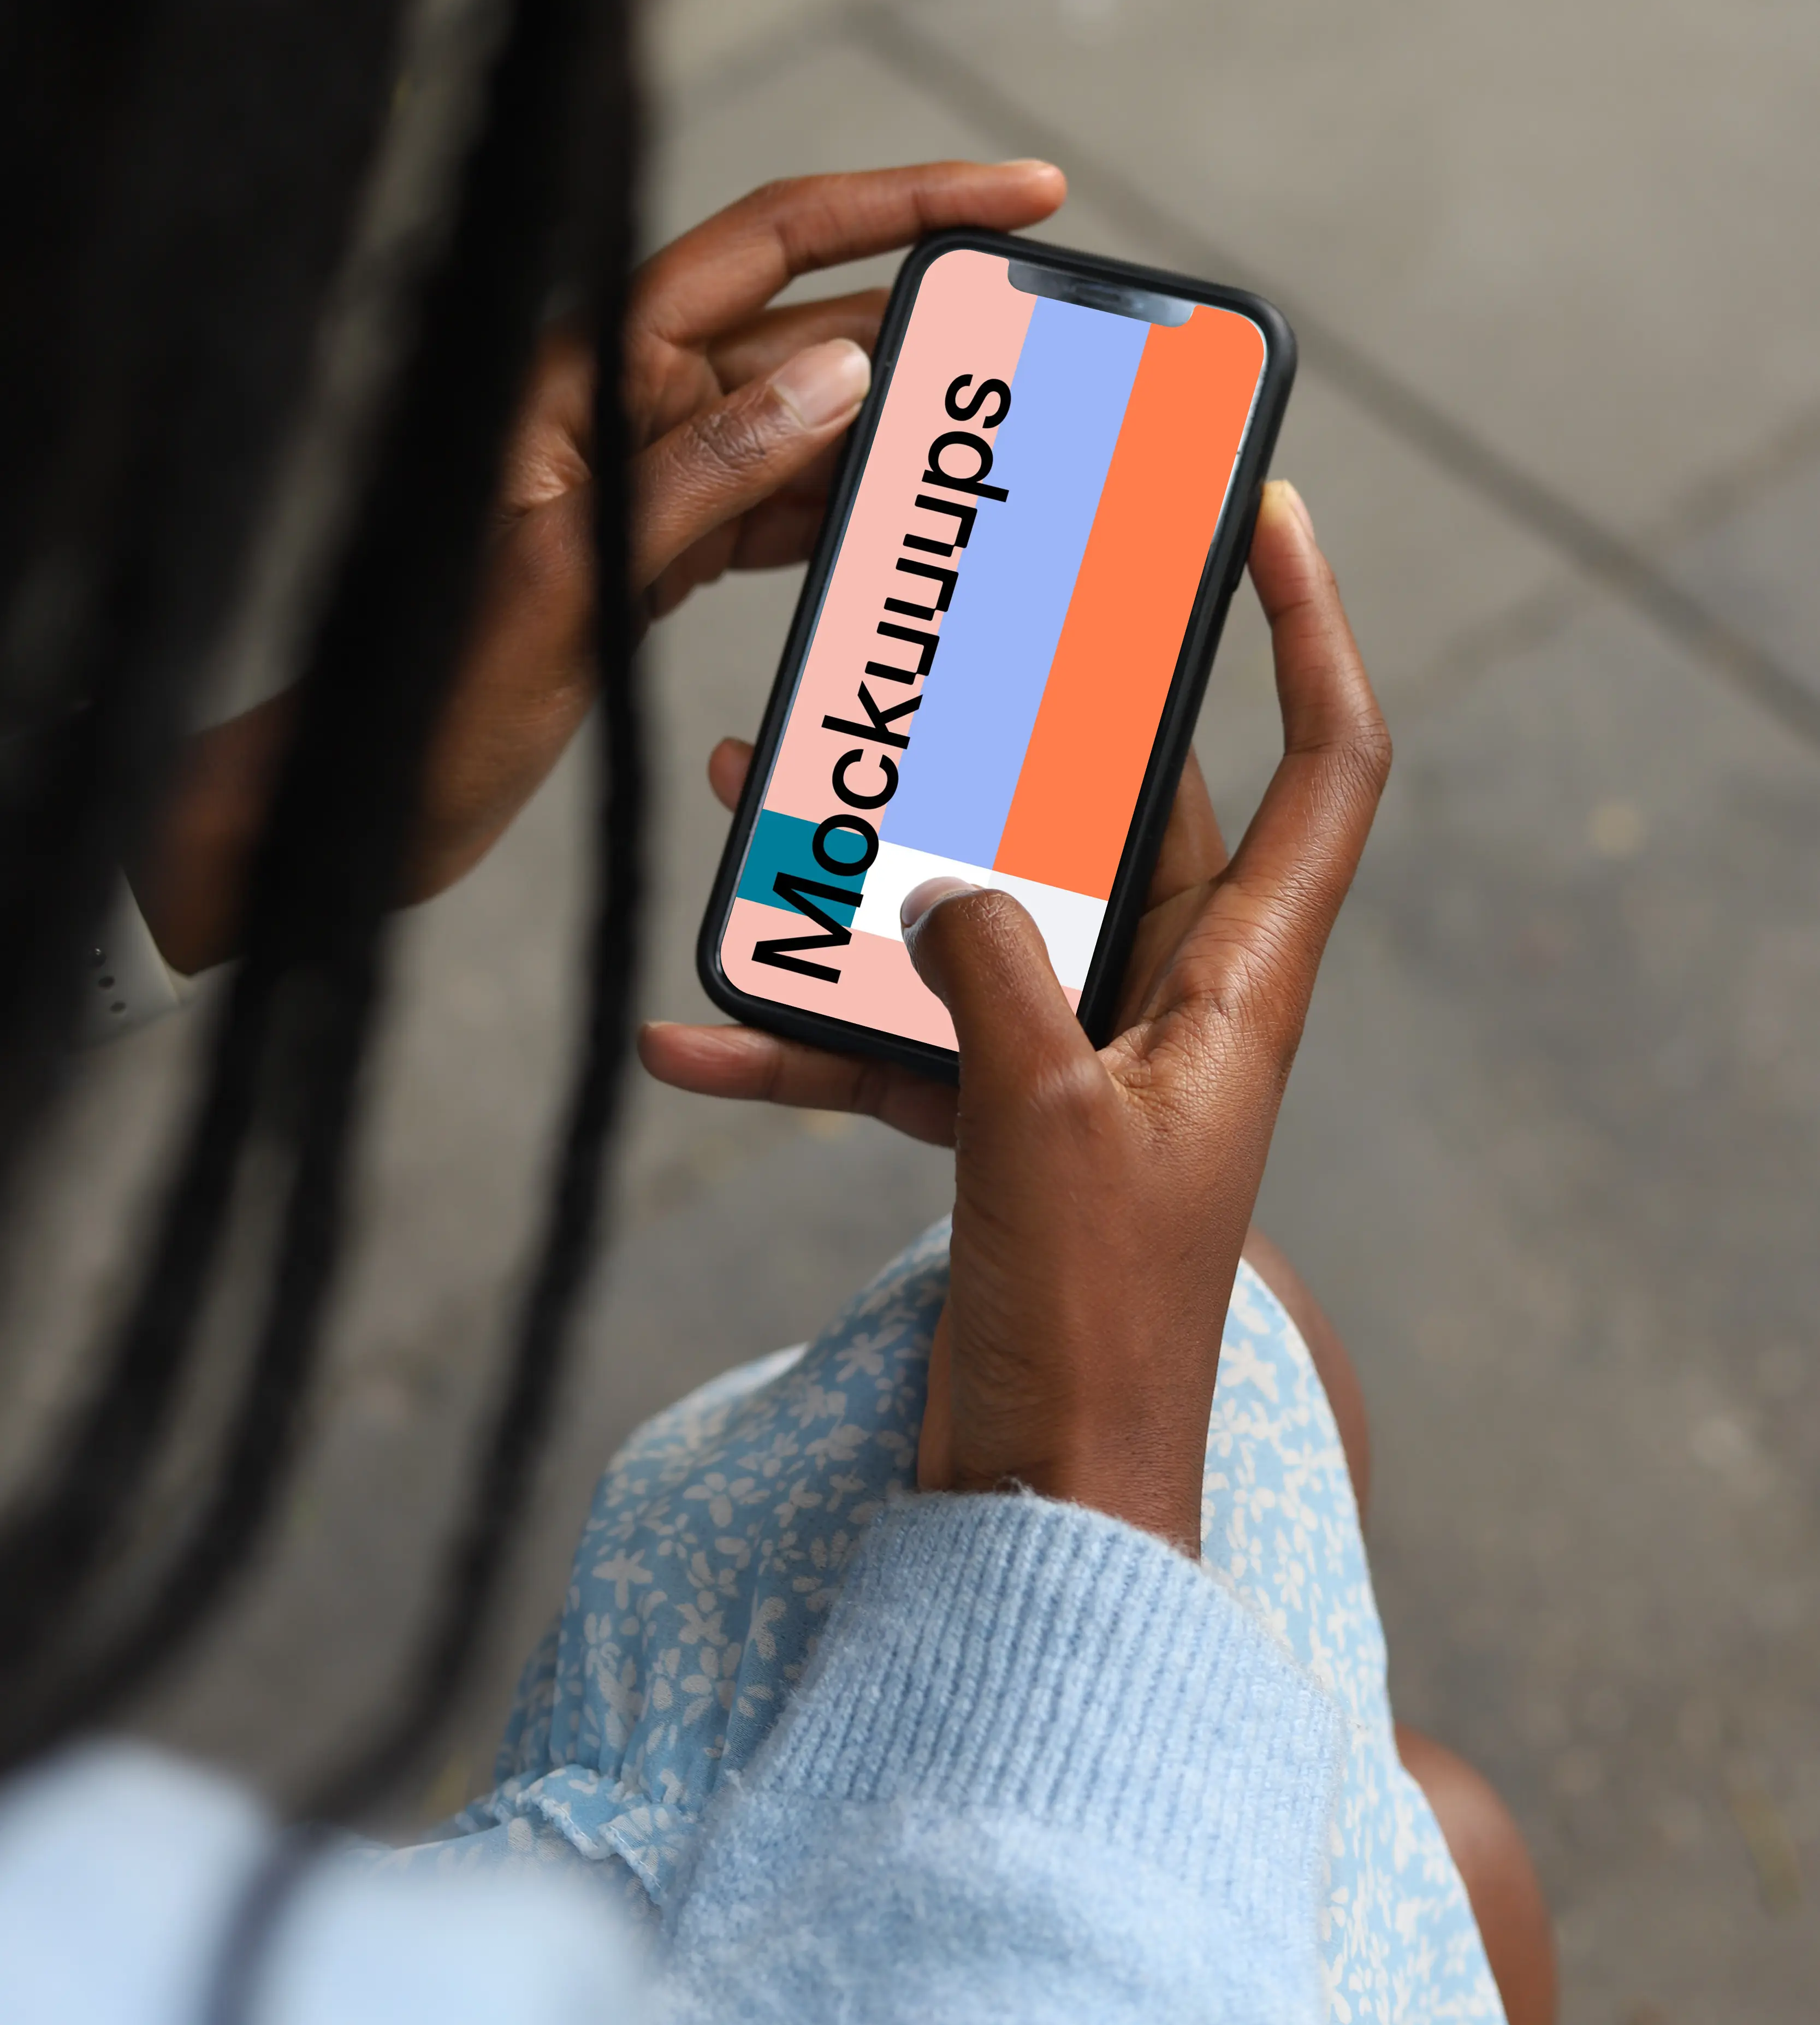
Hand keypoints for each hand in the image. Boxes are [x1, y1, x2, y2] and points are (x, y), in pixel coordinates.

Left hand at [134, 158, 1065, 972]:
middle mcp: (622, 405)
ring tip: (1002, 448)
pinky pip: (780, 505)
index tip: (1018, 195)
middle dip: (926, 335)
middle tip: (1042, 357)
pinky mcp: (658, 549)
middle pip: (806, 331)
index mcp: (588, 374)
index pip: (769, 243)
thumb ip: (706, 471)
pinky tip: (914, 526)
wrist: (370, 798)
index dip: (902, 203)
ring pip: (808, 424)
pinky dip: (850, 513)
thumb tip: (841, 370)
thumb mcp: (571, 580)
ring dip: (901, 435)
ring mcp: (645, 476)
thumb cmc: (433, 692)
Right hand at [641, 483, 1389, 1554]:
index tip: (1265, 518)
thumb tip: (942, 889)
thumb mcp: (1042, 1122)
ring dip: (872, 866)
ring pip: (981, 909)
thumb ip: (993, 974)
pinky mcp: (999, 1120)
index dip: (1311, 632)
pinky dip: (808, 1030)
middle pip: (1111, 812)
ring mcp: (1080, 1056)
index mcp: (1241, 985)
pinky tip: (692, 1026)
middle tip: (928, 628)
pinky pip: (899, 1038)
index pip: (1327, 767)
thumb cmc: (1091, 1330)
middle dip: (1009, 729)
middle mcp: (1174, 1001)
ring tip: (756, 788)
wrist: (1043, 1506)